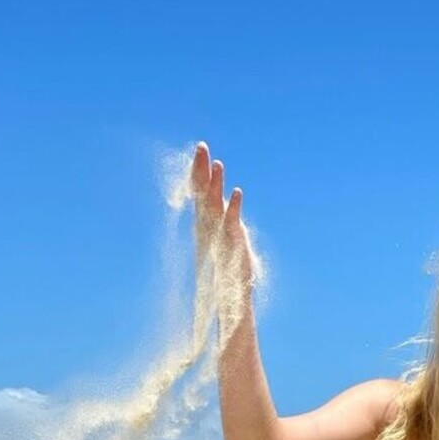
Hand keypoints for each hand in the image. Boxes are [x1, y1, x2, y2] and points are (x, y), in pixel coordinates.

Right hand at [190, 141, 254, 288]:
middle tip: (201, 146)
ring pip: (216, 204)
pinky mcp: (232, 242)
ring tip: (219, 164)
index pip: (200, 191)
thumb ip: (218, 218)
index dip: (199, 171)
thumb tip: (215, 200)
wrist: (231, 293)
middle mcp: (209, 224)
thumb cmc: (226, 266)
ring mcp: (219, 233)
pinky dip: (235, 207)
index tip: (200, 150)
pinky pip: (232, 222)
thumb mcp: (222, 237)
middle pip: (203, 192)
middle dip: (202, 169)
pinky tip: (239, 192)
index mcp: (206, 221)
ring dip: (217, 184)